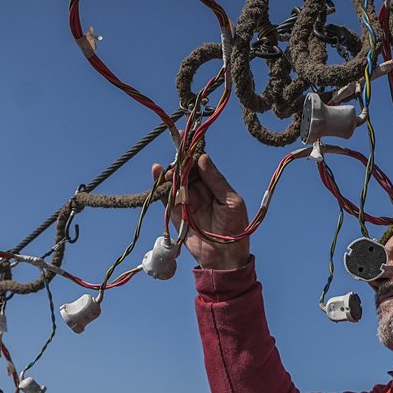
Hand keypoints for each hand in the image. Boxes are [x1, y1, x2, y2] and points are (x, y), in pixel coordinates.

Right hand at [152, 154, 250, 269]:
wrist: (224, 257)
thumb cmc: (235, 229)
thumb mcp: (231, 201)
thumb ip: (216, 180)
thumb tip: (202, 158)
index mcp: (214, 185)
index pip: (200, 163)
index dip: (192, 151)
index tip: (184, 136)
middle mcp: (199, 190)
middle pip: (185, 169)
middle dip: (179, 161)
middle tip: (177, 160)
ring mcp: (186, 201)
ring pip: (174, 180)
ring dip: (170, 172)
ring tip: (170, 172)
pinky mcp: (174, 213)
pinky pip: (165, 196)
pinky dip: (160, 184)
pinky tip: (157, 171)